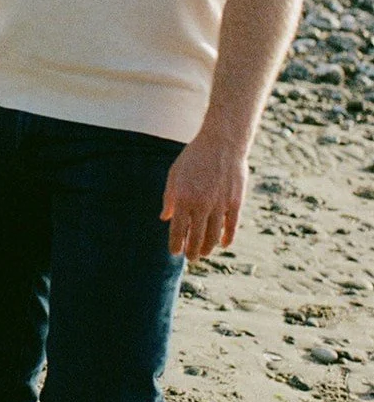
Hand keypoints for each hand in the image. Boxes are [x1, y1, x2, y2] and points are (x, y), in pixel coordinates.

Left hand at [160, 129, 248, 260]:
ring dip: (208, 248)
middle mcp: (201, 204)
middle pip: (196, 238)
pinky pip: (231, 226)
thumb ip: (169, 198)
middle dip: (191, 252)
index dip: (176, 245)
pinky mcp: (235, 202)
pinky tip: (223, 244)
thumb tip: (165, 218)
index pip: (178, 230)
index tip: (175, 252)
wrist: (221, 143)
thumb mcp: (174, 175)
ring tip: (203, 253)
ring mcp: (219, 205)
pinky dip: (227, 238)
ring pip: (214, 236)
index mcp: (183, 198)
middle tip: (190, 258)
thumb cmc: (194, 158)